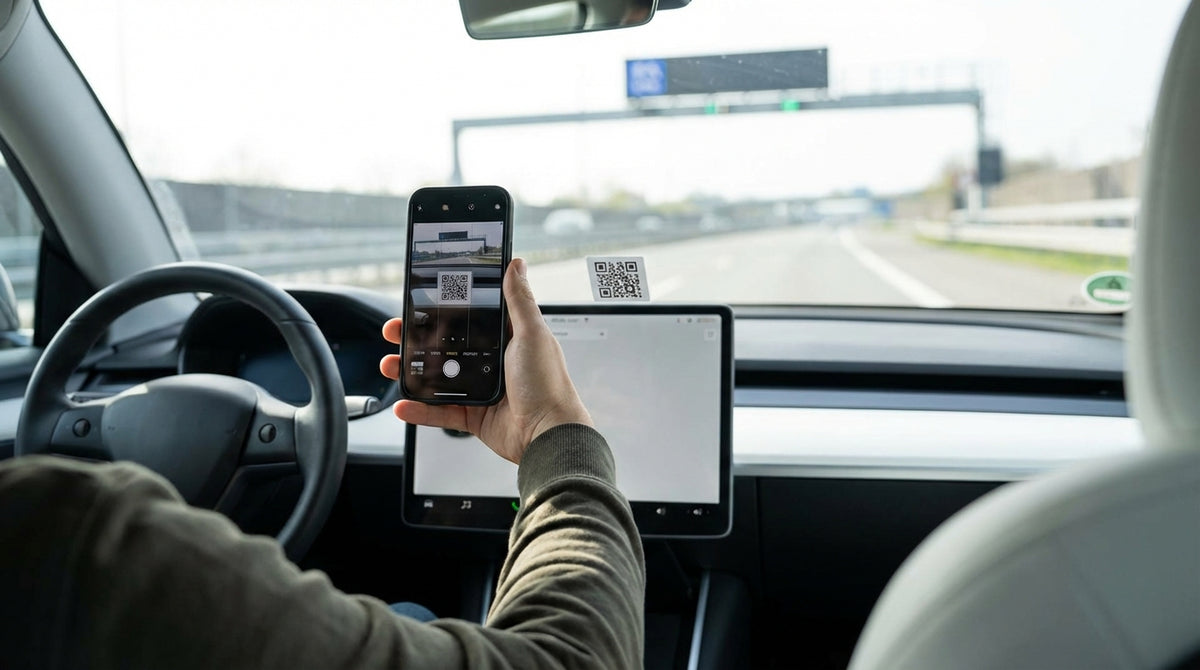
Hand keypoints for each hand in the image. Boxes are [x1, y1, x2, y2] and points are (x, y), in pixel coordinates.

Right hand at [379, 258, 591, 463]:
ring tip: (391, 365)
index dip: (443, 309)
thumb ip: (519, 300)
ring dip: (411, 371)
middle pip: (446, 346)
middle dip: (416, 339)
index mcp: (507, 339)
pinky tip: (404, 404)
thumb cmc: (548, 385)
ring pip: (438, 378)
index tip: (419, 301)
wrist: (548, 436)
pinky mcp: (474, 416)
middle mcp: (493, 362)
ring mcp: (481, 390)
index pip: (468, 317)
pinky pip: (441, 412)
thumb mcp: (533, 334)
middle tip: (395, 332)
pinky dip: (421, 410)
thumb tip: (516, 265)